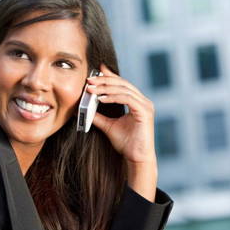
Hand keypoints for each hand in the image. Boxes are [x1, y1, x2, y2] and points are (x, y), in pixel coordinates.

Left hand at [87, 64, 157, 200]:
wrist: (136, 158)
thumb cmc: (126, 143)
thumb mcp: (108, 126)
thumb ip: (98, 115)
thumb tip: (84, 108)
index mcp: (137, 102)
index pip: (122, 84)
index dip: (110, 76)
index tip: (96, 71)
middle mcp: (143, 101)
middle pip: (122, 84)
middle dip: (104, 80)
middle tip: (89, 80)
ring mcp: (146, 105)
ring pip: (124, 89)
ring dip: (106, 88)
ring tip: (92, 90)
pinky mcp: (145, 112)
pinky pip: (128, 99)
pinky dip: (113, 97)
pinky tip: (101, 99)